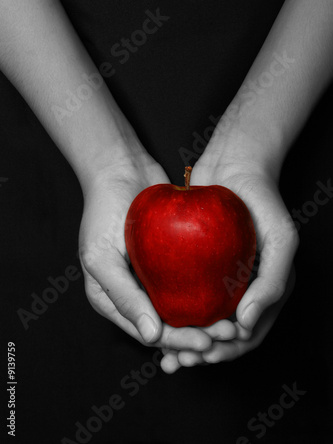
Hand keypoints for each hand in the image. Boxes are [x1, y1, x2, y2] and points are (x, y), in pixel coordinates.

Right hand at [79, 155, 213, 355]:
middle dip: (199, 334)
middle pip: (170, 324)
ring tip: (234, 321)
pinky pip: (191, 279)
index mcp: (114, 301)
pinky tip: (230, 295)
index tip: (207, 342)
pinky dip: (207, 290)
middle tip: (229, 333)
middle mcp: (135, 292)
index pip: (150, 333)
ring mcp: (154, 275)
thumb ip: (124, 297)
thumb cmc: (103, 212)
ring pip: (184, 306)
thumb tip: (152, 336)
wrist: (120, 169)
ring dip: (207, 317)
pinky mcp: (170, 257)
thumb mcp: (102, 258)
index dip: (179, 342)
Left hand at [160, 141, 298, 372]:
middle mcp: (243, 288)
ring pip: (202, 319)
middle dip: (201, 352)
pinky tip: (156, 317)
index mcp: (266, 291)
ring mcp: (221, 277)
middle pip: (222, 334)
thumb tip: (246, 325)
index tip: (201, 354)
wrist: (234, 164)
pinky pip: (186, 294)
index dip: (226, 350)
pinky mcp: (199, 264)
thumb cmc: (263, 200)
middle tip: (176, 360)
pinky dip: (174, 311)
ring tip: (164, 351)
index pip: (249, 334)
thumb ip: (273, 284)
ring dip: (185, 339)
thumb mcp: (281, 240)